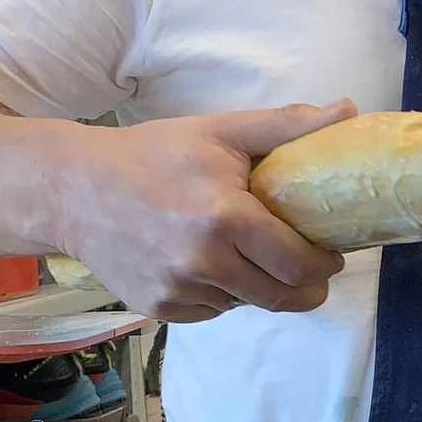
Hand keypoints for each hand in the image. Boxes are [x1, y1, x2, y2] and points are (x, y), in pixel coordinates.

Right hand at [59, 101, 354, 321]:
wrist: (73, 189)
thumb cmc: (151, 154)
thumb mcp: (219, 131)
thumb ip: (286, 126)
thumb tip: (347, 110)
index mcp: (224, 219)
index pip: (298, 264)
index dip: (324, 265)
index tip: (331, 256)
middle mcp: (202, 263)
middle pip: (280, 297)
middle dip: (307, 289)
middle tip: (311, 273)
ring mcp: (178, 291)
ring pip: (244, 304)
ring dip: (258, 287)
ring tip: (249, 256)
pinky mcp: (159, 309)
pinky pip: (210, 311)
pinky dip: (220, 294)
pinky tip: (208, 265)